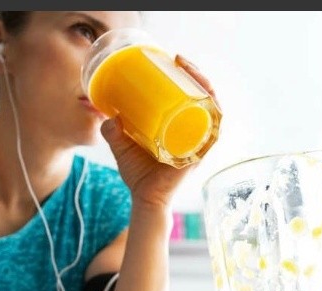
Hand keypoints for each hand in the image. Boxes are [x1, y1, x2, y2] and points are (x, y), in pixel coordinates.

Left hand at [101, 54, 218, 208]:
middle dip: (197, 74)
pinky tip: (207, 96)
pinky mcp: (199, 153)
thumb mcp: (122, 146)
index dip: (189, 76)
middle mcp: (194, 133)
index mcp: (180, 127)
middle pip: (205, 96)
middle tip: (180, 61)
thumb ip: (112, 132)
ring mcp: (199, 142)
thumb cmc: (139, 175)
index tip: (176, 60)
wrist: (145, 199)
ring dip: (205, 86)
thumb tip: (107, 116)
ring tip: (189, 70)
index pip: (191, 96)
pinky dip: (214, 112)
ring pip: (212, 107)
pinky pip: (214, 130)